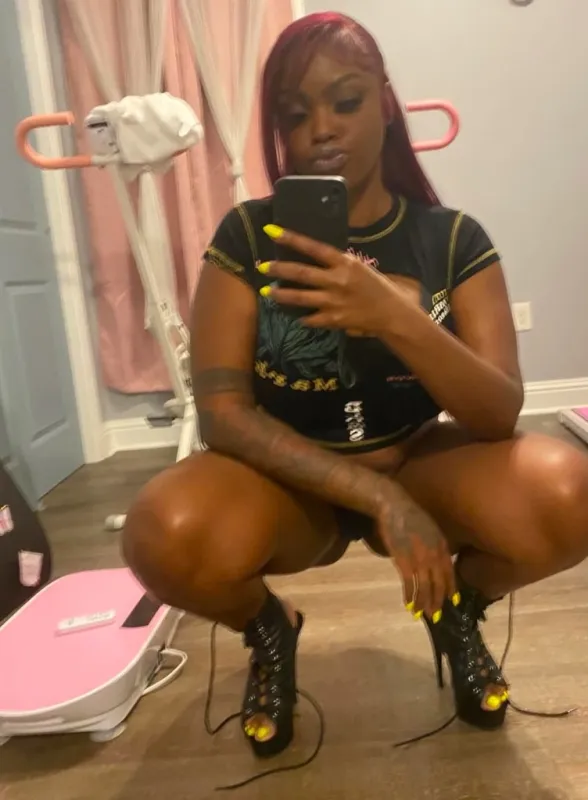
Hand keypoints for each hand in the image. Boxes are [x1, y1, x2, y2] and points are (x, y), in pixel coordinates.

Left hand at [259, 225, 420, 335]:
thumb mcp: (359, 268)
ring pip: (300, 297)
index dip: (291, 239)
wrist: (392, 313)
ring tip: (266, 292)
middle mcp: (337, 280)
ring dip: (280, 295)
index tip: (272, 231)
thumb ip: (337, 264)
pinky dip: (301, 317)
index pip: (313, 247)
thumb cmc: (376, 287)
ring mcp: (334, 302)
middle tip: (261, 266)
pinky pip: (311, 318)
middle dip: (278, 269)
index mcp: (345, 263)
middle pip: (301, 273)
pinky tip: (294, 315)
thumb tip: (314, 257)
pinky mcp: (334, 320)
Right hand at [376, 492, 456, 620]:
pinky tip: (408, 604)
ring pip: (425, 588)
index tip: (452, 602)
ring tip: (421, 614)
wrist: (394, 506)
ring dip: (423, 603)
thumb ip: (435, 544)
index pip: (449, 573)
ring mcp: (420, 559)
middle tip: (435, 615)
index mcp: (442, 546)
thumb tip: (435, 558)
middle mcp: (434, 555)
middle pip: (439, 584)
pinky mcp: (404, 562)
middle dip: (437, 602)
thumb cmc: (410, 515)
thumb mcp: (430, 528)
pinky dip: (409, 596)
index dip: (450, 589)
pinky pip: (410, 584)